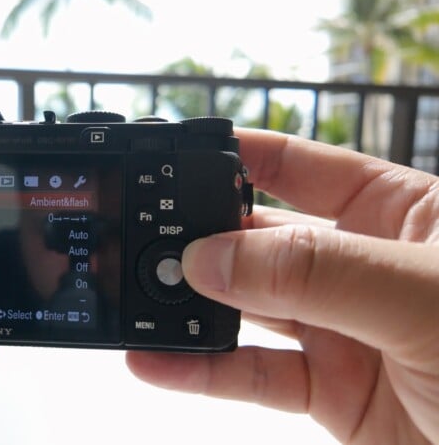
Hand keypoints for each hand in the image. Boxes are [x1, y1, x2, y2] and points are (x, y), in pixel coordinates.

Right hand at [126, 129, 438, 443]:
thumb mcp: (426, 297)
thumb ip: (316, 271)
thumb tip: (214, 256)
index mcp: (405, 215)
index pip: (306, 168)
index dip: (243, 156)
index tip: (179, 156)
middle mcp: (365, 267)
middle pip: (264, 239)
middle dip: (204, 239)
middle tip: (148, 240)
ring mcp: (345, 331)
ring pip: (250, 309)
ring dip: (193, 307)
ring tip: (141, 300)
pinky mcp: (330, 393)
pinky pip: (253, 375)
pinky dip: (201, 370)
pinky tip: (159, 361)